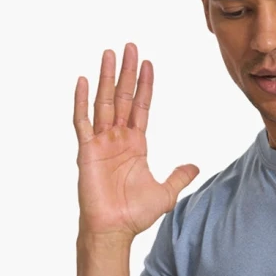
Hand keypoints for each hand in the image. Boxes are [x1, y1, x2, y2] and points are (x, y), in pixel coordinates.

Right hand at [73, 43, 198, 237]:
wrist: (114, 230)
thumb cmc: (135, 214)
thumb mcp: (165, 193)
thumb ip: (179, 176)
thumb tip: (194, 166)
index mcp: (135, 144)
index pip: (141, 106)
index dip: (145, 86)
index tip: (148, 64)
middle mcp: (117, 138)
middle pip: (123, 97)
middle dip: (127, 72)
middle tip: (130, 46)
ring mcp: (100, 142)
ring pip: (104, 101)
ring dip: (107, 77)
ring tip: (110, 53)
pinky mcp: (86, 151)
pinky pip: (82, 121)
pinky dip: (81, 101)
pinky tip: (83, 80)